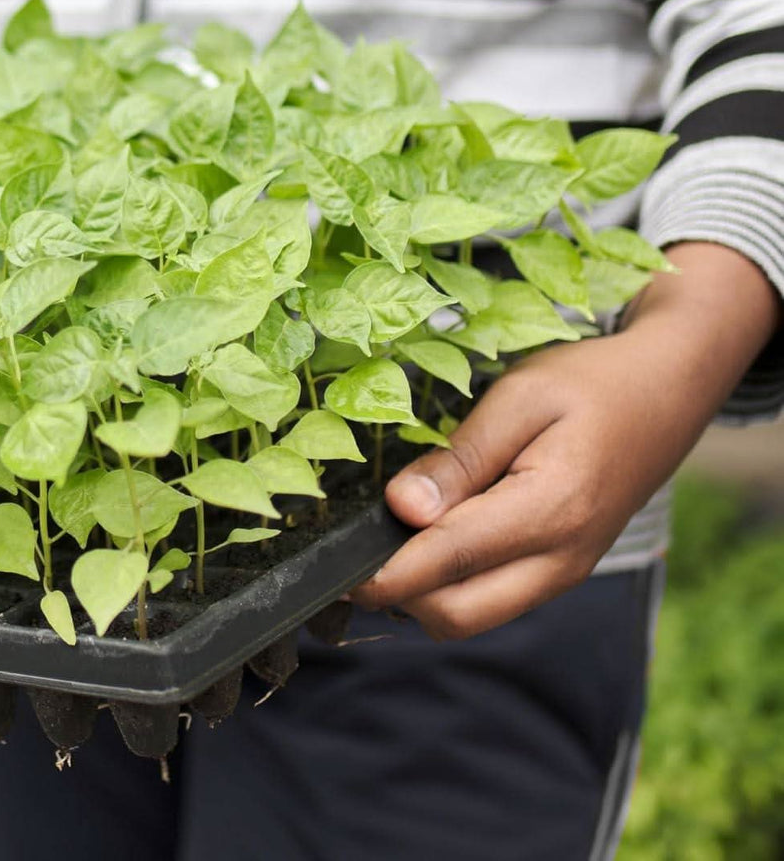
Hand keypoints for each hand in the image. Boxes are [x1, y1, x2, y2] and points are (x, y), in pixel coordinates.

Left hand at [349, 242, 780, 639]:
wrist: (666, 392)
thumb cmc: (591, 383)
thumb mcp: (521, 397)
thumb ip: (462, 457)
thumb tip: (402, 509)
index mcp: (549, 511)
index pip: (447, 562)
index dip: (384, 572)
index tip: (333, 566)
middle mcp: (560, 560)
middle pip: (456, 615)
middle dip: (396, 595)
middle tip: (352, 550)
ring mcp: (563, 572)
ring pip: (473, 617)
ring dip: (422, 594)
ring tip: (384, 542)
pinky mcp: (559, 569)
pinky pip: (493, 598)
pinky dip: (450, 585)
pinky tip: (426, 540)